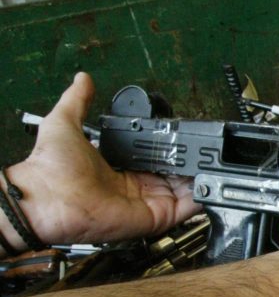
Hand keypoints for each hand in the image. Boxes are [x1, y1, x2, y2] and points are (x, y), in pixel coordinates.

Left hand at [8, 73, 200, 246]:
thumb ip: (78, 100)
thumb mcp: (65, 123)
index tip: (185, 140)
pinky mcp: (154, 217)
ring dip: (200, 181)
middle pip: (173, 178)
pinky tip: (209, 183)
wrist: (46, 197)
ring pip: (184, 193)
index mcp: (120, 169)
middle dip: (190, 166)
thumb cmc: (50, 167)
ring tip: (214, 165)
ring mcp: (146, 204)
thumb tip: (82, 78)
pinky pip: (185, 210)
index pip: (154, 162)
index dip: (170, 152)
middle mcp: (136, 188)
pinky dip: (201, 199)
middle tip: (205, 152)